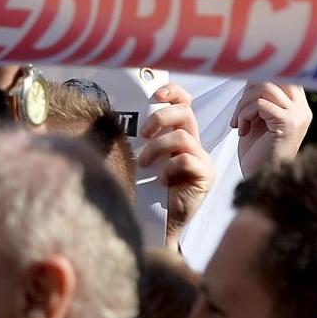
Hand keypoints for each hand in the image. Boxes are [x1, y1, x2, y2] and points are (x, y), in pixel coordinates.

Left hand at [138, 82, 213, 245]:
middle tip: (144, 133)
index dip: (173, 92)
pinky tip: (161, 180)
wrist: (158, 225)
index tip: (155, 93)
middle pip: (186, 113)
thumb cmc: (145, 192)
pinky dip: (169, 167)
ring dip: (157, 148)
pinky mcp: (205, 176)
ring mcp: (202, 159)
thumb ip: (135, 141)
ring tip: (144, 164)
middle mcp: (193, 144)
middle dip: (161, 117)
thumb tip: (111, 119)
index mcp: (178, 136)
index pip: (184, 103)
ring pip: (182, 137)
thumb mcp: (139, 160)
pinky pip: (187, 160)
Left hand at [232, 81, 311, 173]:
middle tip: (239, 112)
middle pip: (276, 76)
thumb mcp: (259, 121)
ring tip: (238, 123)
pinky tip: (241, 131)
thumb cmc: (257, 154)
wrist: (259, 180)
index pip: (282, 76)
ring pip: (266, 87)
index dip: (257, 81)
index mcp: (298, 107)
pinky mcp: (288, 124)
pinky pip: (261, 104)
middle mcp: (302, 109)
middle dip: (250, 89)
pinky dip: (244, 114)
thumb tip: (251, 75)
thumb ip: (260, 99)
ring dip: (244, 104)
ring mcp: (298, 116)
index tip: (242, 100)